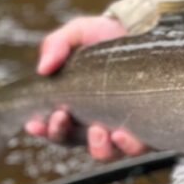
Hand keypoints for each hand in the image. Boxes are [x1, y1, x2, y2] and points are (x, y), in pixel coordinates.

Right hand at [24, 15, 147, 161]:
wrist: (143, 31)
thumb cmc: (104, 36)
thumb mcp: (77, 33)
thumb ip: (56, 45)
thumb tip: (43, 69)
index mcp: (74, 106)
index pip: (54, 126)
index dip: (43, 130)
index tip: (34, 124)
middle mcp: (95, 122)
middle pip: (74, 142)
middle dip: (63, 134)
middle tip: (62, 116)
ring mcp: (121, 128)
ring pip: (107, 153)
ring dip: (99, 147)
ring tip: (98, 130)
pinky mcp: (148, 128)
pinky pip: (138, 147)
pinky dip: (129, 146)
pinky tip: (123, 134)